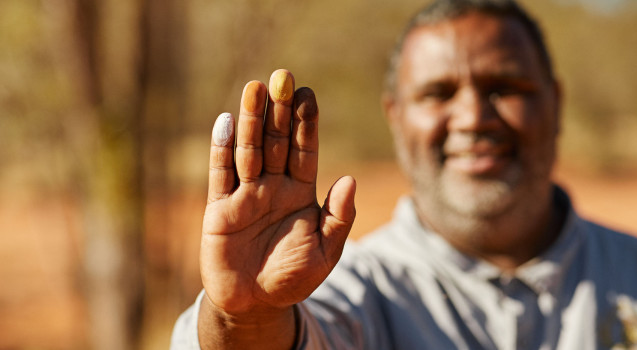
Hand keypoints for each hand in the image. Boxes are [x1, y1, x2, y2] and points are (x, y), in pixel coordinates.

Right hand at [200, 69, 355, 316]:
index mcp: (300, 192)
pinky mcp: (220, 210)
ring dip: (253, 120)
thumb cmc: (293, 277)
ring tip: (256, 87)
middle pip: (277, 142)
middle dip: (280, 110)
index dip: (306, 123)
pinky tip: (227, 122)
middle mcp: (273, 187)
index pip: (304, 150)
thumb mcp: (326, 251)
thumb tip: (351, 180)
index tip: (309, 94)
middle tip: (283, 76)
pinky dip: (222, 150)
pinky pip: (221, 176)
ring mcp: (245, 195)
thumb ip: (338, 217)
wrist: (256, 304)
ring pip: (250, 151)